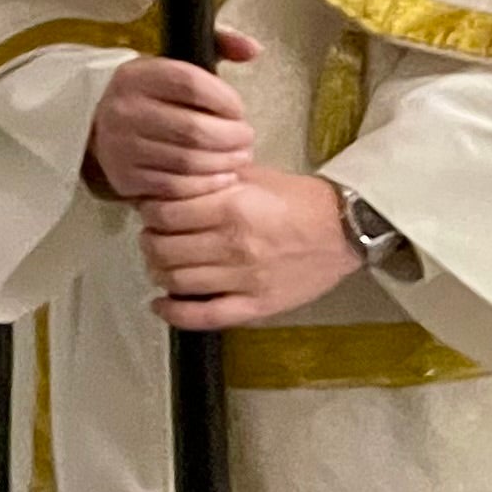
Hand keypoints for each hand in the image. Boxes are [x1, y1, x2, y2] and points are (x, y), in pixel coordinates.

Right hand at [85, 27, 264, 202]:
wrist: (102, 130)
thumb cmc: (153, 97)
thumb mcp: (175, 64)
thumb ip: (217, 46)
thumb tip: (254, 49)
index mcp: (135, 76)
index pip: (190, 84)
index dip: (225, 99)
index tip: (238, 109)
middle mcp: (123, 110)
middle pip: (193, 128)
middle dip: (232, 137)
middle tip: (247, 139)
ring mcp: (121, 147)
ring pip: (188, 161)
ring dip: (224, 162)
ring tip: (240, 157)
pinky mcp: (125, 179)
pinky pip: (177, 188)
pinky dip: (207, 185)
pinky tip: (222, 176)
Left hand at [140, 166, 363, 328]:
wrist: (343, 230)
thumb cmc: (297, 199)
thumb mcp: (252, 174)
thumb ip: (211, 177)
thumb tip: (168, 181)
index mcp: (232, 207)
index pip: (165, 215)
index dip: (149, 213)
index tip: (150, 211)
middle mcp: (234, 245)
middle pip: (164, 250)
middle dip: (149, 243)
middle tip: (152, 237)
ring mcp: (245, 280)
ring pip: (177, 282)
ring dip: (158, 273)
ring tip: (159, 264)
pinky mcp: (257, 306)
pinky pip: (206, 317)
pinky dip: (175, 313)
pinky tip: (160, 304)